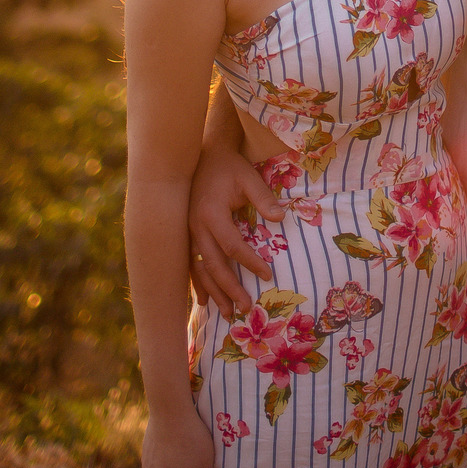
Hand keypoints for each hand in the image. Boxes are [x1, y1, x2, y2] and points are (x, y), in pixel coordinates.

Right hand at [189, 142, 286, 315]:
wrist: (204, 155)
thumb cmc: (229, 167)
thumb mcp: (249, 178)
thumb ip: (263, 198)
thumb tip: (281, 218)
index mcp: (211, 214)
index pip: (232, 246)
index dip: (250, 261)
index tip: (267, 274)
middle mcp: (195, 227)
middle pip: (213, 265)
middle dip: (229, 288)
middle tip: (245, 306)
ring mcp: (187, 233)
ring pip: (199, 269)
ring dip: (213, 292)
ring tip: (227, 312)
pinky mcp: (186, 235)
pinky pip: (190, 265)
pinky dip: (198, 283)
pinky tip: (204, 300)